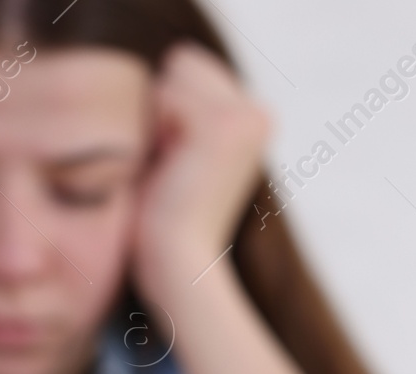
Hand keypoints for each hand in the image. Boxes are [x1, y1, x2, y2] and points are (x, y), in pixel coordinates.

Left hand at [131, 42, 270, 298]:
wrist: (179, 267)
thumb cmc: (162, 225)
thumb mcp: (171, 159)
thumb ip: (173, 117)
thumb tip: (161, 77)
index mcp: (254, 122)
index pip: (186, 69)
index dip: (164, 113)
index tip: (174, 165)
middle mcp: (260, 114)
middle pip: (181, 65)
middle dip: (161, 112)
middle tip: (171, 170)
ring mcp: (248, 116)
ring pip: (173, 77)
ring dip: (157, 122)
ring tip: (172, 171)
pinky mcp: (227, 125)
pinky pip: (164, 96)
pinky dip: (154, 132)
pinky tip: (170, 172)